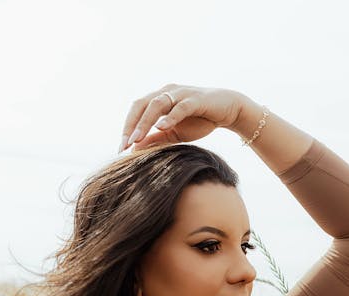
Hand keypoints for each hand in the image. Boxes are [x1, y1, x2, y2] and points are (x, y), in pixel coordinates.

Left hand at [118, 84, 246, 152]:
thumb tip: (134, 150)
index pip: (136, 110)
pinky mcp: (196, 99)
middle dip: (131, 125)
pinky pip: (180, 107)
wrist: (228, 111)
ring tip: (136, 139)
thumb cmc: (199, 121)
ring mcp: (181, 94)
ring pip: (157, 104)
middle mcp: (167, 92)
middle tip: (124, 145)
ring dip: (145, 122)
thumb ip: (156, 139)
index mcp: (159, 99)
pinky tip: (162, 127)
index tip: (120, 149)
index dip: (127, 128)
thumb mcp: (174, 134)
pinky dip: (170, 117)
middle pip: (141, 105)